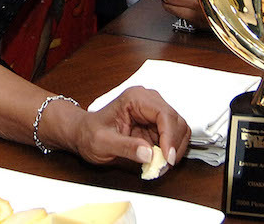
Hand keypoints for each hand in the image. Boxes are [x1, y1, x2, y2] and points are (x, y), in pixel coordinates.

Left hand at [68, 87, 188, 171]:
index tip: (167, 157)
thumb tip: (149, 153)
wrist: (83, 134)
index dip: (170, 136)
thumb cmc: (90, 133)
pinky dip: (171, 150)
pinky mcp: (156, 125)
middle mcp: (148, 101)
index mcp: (135, 98)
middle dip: (174, 145)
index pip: (164, 113)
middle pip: (176, 120)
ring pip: (179, 129)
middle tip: (165, 164)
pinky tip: (160, 160)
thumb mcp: (103, 143)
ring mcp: (153, 112)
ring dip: (175, 148)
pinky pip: (173, 137)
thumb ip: (126, 147)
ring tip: (161, 164)